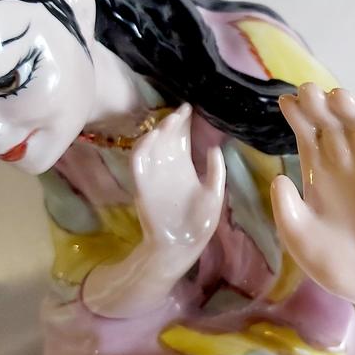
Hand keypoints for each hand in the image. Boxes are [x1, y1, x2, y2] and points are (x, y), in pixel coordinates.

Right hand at [131, 103, 225, 278]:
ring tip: (170, 121)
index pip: (182, 139)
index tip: (190, 108)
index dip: (185, 123)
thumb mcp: (214, 195)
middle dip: (172, 122)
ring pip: (151, 146)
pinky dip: (142, 149)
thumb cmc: (199, 223)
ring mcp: (154, 175)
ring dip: (158, 132)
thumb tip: (215, 148)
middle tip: (181, 110)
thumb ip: (215, 172)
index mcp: (185, 167)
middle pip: (167, 137)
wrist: (181, 246)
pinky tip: (152, 138)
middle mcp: (168, 167)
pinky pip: (138, 163)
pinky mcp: (142, 185)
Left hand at [270, 83, 354, 318]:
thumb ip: (287, 211)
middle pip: (332, 124)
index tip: (284, 101)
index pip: (308, 135)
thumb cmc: (336, 264)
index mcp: (319, 176)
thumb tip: (278, 178)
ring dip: (350, 108)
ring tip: (334, 97)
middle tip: (308, 91)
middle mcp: (347, 166)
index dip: (298, 116)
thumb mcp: (301, 240)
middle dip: (320, 105)